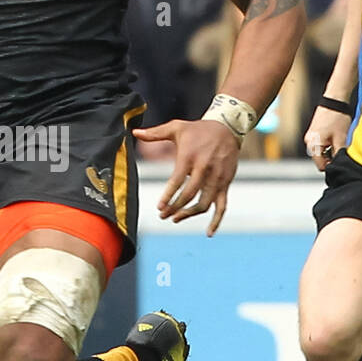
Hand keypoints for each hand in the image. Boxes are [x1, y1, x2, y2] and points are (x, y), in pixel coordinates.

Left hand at [133, 117, 240, 235]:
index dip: (169, 196)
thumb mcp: (176, 127)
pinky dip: (217, 220)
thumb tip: (134, 132)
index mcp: (190, 157)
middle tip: (162, 215)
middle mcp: (205, 168)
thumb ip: (155, 133)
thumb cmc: (198, 129)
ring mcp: (217, 178)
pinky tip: (209, 233)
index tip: (159, 207)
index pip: (178, 180)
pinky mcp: (226, 183)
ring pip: (204, 203)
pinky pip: (222, 206)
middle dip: (175, 208)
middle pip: (190, 195)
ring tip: (175, 219)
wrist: (227, 127)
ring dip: (189, 214)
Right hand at [303, 106, 350, 169]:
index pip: (321, 166)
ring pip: (320, 152)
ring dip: (330, 150)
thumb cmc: (337, 118)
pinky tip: (335, 137)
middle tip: (341, 150)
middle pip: (320, 159)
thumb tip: (339, 165)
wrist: (335, 100)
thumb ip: (339, 155)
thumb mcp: (341, 139)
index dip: (332, 166)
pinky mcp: (313, 132)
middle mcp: (308, 142)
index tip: (341, 161)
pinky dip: (328, 144)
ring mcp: (310, 136)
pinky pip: (320, 144)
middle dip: (331, 157)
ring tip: (339, 141)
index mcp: (313, 145)